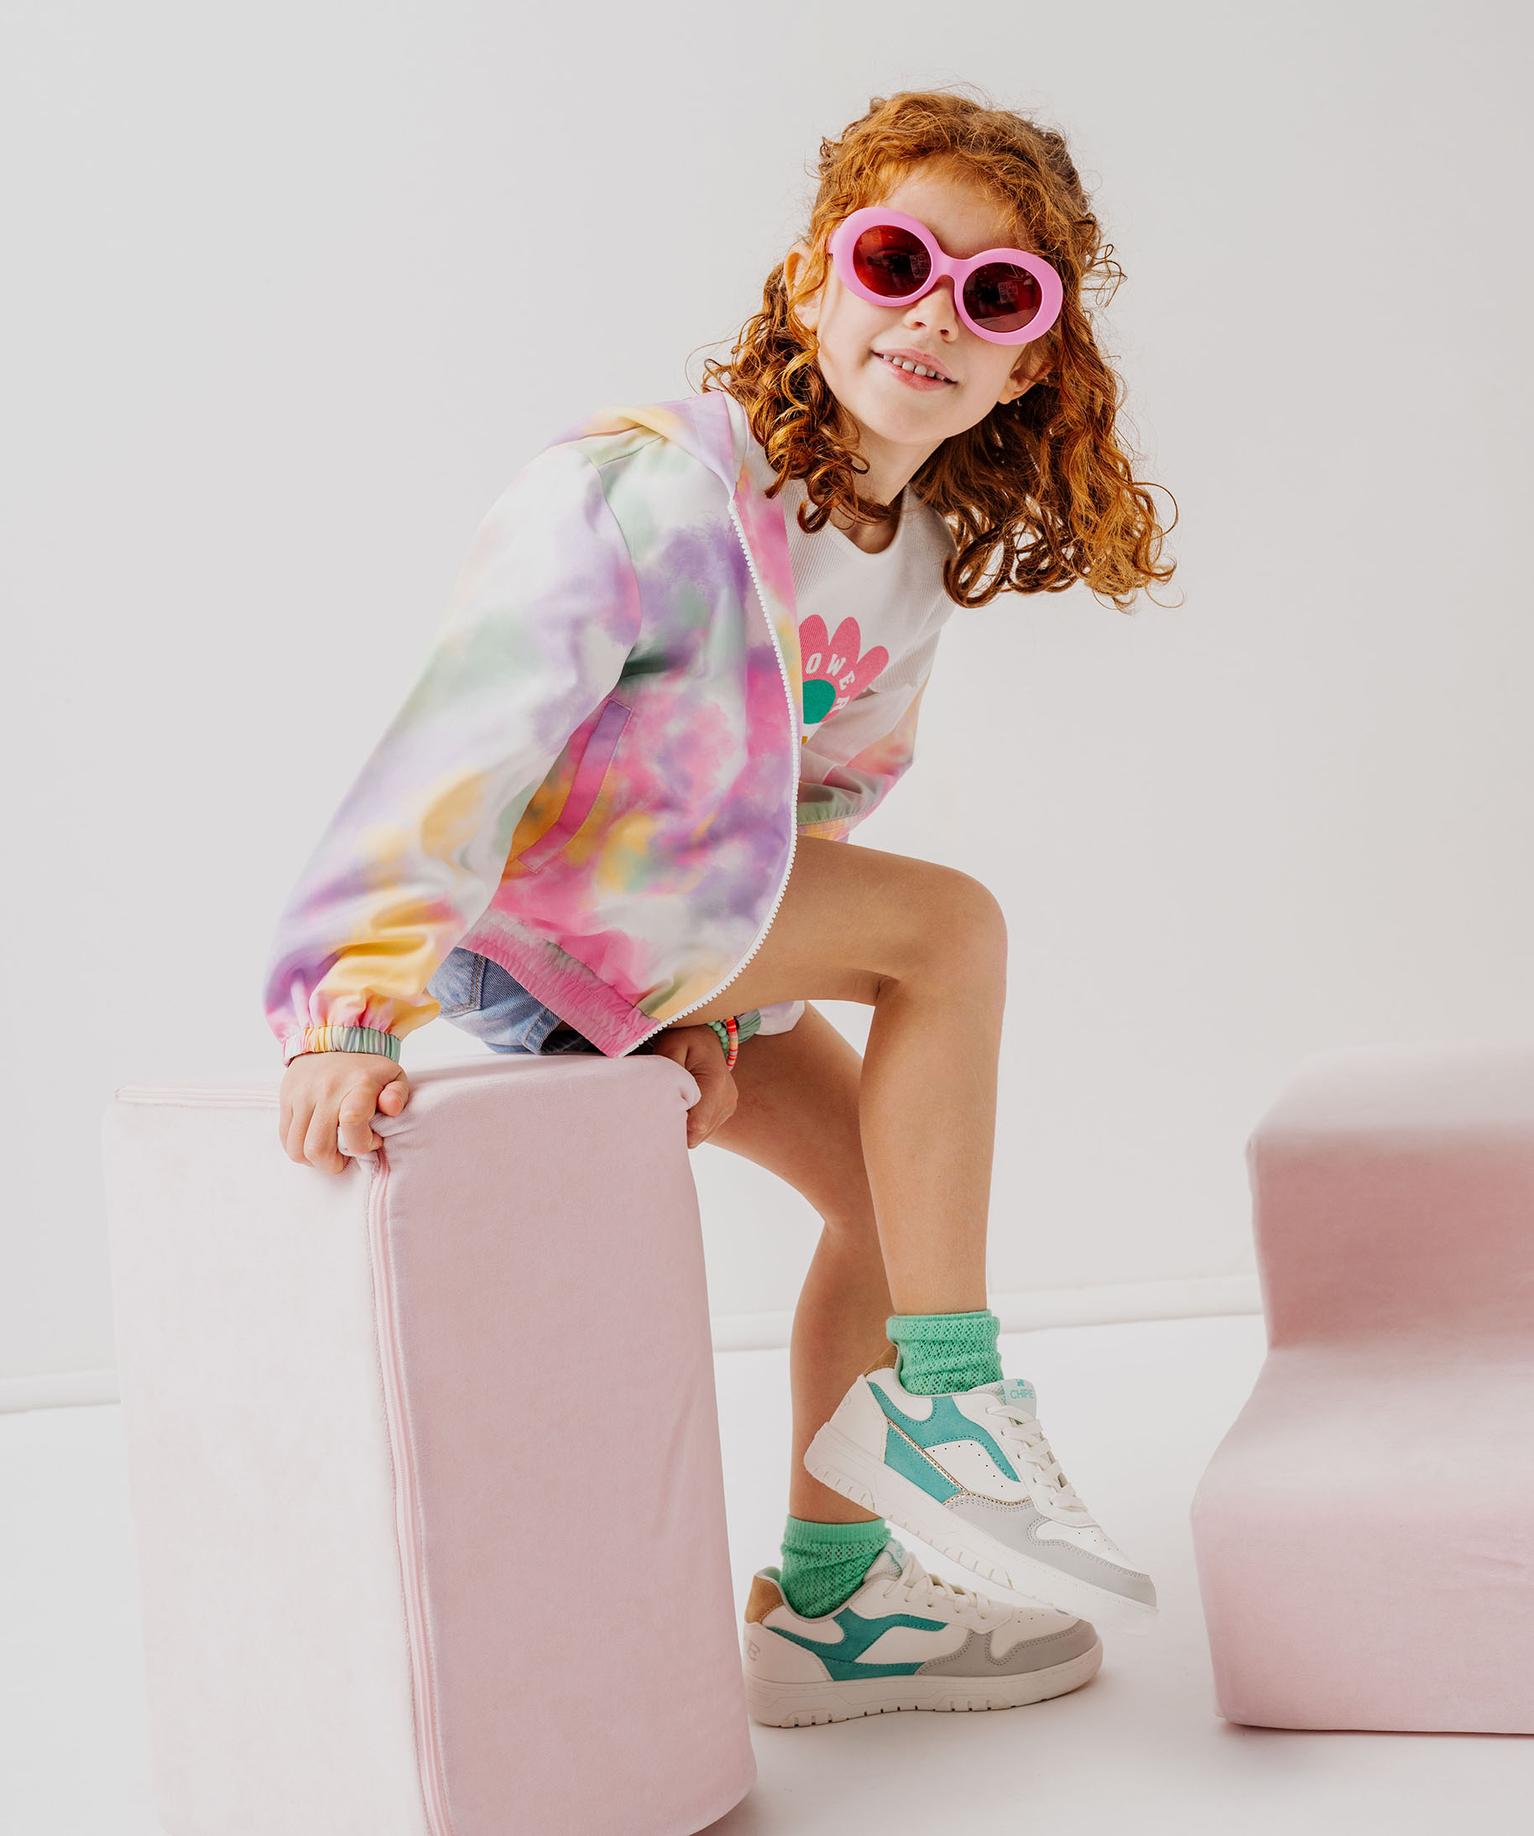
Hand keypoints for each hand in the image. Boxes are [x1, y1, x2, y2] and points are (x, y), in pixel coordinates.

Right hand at [278, 1052, 411, 1173]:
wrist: (332, 1037)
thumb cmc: (367, 1067)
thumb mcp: (393, 1076)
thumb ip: (397, 1095)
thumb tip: (391, 1108)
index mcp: (358, 1085)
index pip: (352, 1121)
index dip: (362, 1143)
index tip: (372, 1140)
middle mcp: (326, 1090)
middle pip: (317, 1148)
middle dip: (333, 1164)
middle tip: (345, 1155)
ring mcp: (302, 1095)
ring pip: (296, 1149)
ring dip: (314, 1160)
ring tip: (329, 1148)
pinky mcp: (285, 1098)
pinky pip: (284, 1138)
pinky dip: (298, 1148)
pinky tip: (315, 1139)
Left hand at [644, 1023, 737, 1147]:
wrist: (704, 1035)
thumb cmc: (682, 1039)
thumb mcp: (670, 1049)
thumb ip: (670, 1077)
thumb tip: (668, 1106)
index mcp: (715, 1083)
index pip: (697, 1125)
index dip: (675, 1127)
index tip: (659, 1114)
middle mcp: (727, 1098)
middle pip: (698, 1132)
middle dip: (677, 1128)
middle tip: (660, 1108)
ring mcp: (729, 1105)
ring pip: (701, 1133)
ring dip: (684, 1125)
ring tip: (673, 1103)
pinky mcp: (726, 1109)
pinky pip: (705, 1128)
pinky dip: (691, 1123)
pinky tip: (683, 1105)